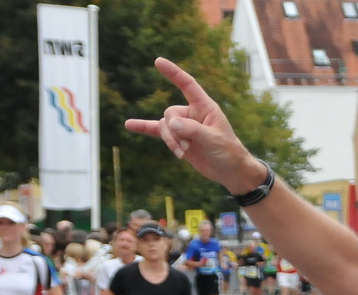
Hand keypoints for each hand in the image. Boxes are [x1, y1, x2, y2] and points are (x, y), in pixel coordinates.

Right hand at [124, 58, 262, 193]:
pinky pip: (157, 131)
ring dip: (170, 141)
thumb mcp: (213, 140)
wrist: (228, 170)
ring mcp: (183, 126)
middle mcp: (192, 113)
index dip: (174, 73)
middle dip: (174, 131)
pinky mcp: (178, 138)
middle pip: (169, 114)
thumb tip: (171, 123)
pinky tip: (129, 125)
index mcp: (204, 107)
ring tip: (183, 153)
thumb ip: (193, 130)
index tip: (158, 61)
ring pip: (164, 126)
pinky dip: (144, 128)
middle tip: (187, 147)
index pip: (187, 85)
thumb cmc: (227, 151)